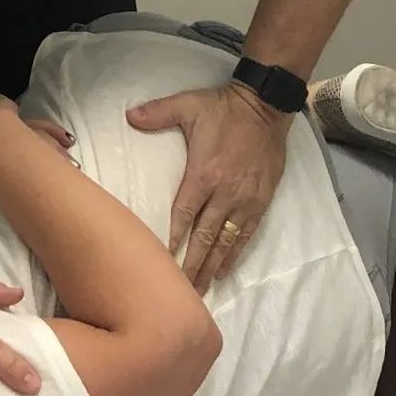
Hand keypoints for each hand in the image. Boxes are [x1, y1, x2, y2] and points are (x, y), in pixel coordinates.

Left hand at [128, 80, 289, 288]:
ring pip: (226, 242)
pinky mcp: (261, 201)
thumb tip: (129, 117)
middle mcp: (225, 193)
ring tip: (199, 290)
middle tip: (178, 290)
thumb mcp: (188, 104)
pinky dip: (235, 254)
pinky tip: (224, 270)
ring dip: (212, 267)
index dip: (172, 240)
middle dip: (191, 265)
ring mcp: (245, 200)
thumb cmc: (223, 108)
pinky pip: (246, 234)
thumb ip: (157, 112)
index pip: (184, 215)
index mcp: (203, 174)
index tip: (162, 263)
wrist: (266, 106)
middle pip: (204, 237)